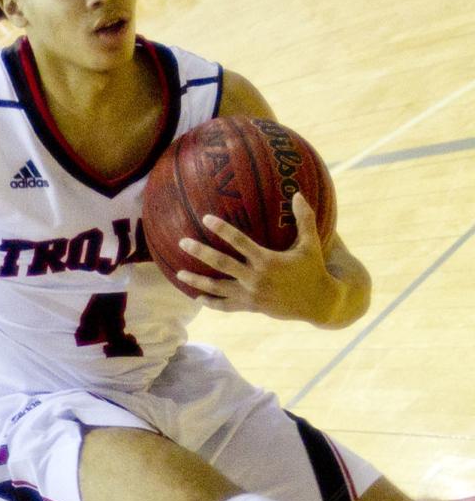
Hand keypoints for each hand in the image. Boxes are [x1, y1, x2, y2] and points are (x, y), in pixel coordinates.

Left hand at [176, 193, 338, 322]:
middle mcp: (256, 278)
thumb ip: (304, 219)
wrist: (320, 303)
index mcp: (267, 260)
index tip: (205, 218)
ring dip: (197, 281)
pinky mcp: (251, 307)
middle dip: (200, 253)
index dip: (222, 230)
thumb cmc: (314, 269)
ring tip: (179, 274)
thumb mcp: (312, 244)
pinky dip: (211, 302)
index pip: (240, 242)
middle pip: (221, 264)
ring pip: (218, 288)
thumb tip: (298, 193)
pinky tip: (197, 297)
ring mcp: (251, 294)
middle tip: (182, 242)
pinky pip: (226, 306)